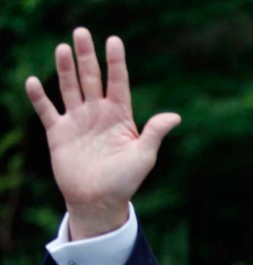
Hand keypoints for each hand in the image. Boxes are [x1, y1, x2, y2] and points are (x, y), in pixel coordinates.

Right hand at [25, 27, 180, 239]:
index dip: (115, 62)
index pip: (118, 82)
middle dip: (87, 56)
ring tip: (63, 48)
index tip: (114, 40)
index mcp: (120, 116)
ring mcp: (78, 121)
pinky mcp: (59, 133)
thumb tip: (175, 117)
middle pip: (91, 78)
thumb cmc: (125, 181)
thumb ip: (155, 133)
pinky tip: (34, 81)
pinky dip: (40, 97)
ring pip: (70, 88)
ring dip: (65, 69)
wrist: (99, 201)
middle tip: (81, 32)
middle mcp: (98, 114)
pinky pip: (47, 111)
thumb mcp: (144, 156)